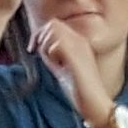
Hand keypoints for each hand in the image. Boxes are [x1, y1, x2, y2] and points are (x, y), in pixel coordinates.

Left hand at [30, 6, 115, 127]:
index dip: (39, 34)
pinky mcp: (77, 56)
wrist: (95, 104)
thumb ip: (52, 56)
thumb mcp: (62, 69)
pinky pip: (57, 44)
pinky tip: (58, 67)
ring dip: (46, 46)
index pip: (54, 24)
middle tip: (40, 56)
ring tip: (54, 63)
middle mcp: (80, 40)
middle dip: (41, 38)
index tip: (32, 50)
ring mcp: (80, 47)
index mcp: (78, 42)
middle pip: (53, 23)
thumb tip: (38, 46)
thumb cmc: (79, 91)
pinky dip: (51, 55)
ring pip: (53, 30)